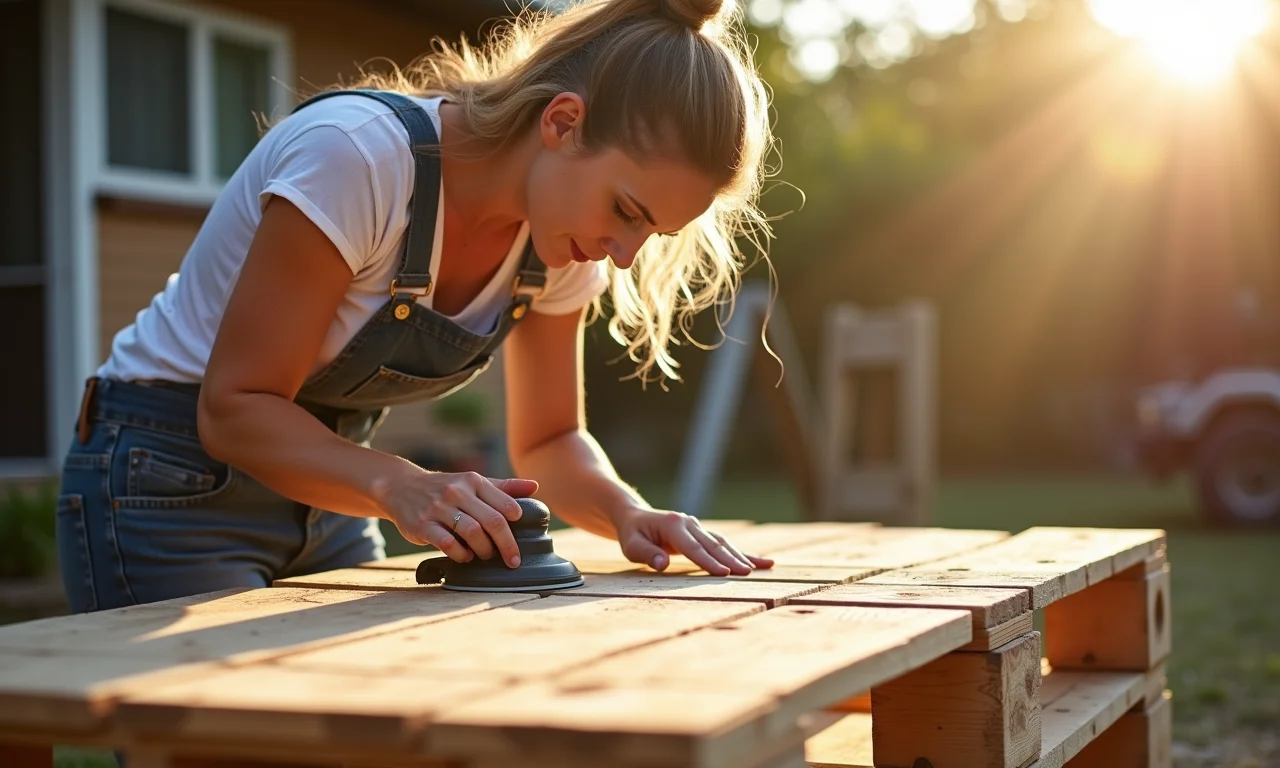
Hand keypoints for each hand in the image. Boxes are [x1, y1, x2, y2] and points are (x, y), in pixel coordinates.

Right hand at [375, 469, 537, 567]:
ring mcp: (438, 508)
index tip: (522, 536)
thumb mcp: (473, 482)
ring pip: (472, 532)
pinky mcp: (422, 525)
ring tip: (486, 556)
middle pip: (492, 521)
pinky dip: (460, 554)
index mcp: (473, 481)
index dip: (517, 522)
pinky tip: (464, 557)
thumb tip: (535, 487)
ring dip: (484, 549)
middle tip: (513, 560)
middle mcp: (457, 492)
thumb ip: (504, 487)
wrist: (401, 487)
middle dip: (507, 544)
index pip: (504, 504)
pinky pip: (446, 543)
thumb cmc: (445, 487)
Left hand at [615, 509, 774, 576]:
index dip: (708, 561)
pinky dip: (744, 553)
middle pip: (713, 544)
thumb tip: (662, 563)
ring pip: (723, 543)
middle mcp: (689, 523)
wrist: (636, 517)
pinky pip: (725, 544)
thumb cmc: (632, 534)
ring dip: (742, 556)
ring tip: (763, 568)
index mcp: (673, 525)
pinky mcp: (703, 533)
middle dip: (731, 559)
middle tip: (747, 573)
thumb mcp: (631, 545)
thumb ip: (645, 553)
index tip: (724, 573)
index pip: (693, 547)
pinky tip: (763, 562)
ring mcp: (698, 527)